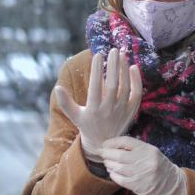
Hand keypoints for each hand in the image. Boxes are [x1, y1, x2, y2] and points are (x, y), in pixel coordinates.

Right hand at [55, 48, 142, 162]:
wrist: (105, 143)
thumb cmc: (87, 124)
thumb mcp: (74, 115)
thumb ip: (65, 102)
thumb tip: (57, 87)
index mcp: (93, 110)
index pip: (96, 87)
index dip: (96, 70)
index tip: (98, 55)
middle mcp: (108, 110)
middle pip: (113, 85)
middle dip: (113, 66)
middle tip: (112, 50)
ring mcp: (121, 111)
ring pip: (125, 88)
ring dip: (124, 70)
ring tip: (121, 55)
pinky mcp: (131, 111)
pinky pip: (136, 94)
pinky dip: (136, 81)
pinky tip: (133, 67)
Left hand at [101, 136, 186, 194]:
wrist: (172, 184)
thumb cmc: (159, 166)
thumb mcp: (151, 152)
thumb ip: (135, 149)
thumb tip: (113, 146)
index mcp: (148, 149)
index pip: (126, 141)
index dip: (112, 142)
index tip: (105, 143)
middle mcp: (145, 161)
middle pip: (119, 154)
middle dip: (107, 153)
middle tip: (101, 153)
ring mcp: (141, 174)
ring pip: (118, 167)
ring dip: (109, 164)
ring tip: (107, 162)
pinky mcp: (138, 186)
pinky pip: (120, 179)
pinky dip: (113, 175)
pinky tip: (112, 172)